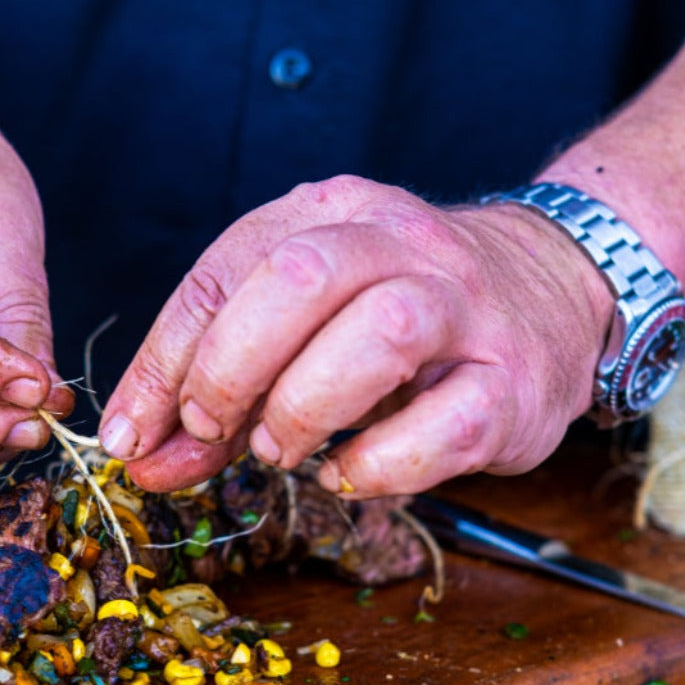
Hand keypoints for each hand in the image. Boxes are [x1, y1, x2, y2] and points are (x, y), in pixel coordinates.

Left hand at [100, 175, 611, 495]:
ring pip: (375, 336)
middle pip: (297, 279)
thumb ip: (220, 390)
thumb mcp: (300, 329)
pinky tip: (351, 472)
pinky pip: (442, 426)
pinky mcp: (512, 383)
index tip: (132, 435)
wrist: (551, 292)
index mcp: (331, 212)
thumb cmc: (400, 317)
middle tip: (215, 429)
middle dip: (229, 370)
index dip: (163, 362)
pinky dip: (376, 464)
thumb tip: (143, 459)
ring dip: (303, 411)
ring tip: (284, 448)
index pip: (222, 272)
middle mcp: (400, 242)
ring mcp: (465, 308)